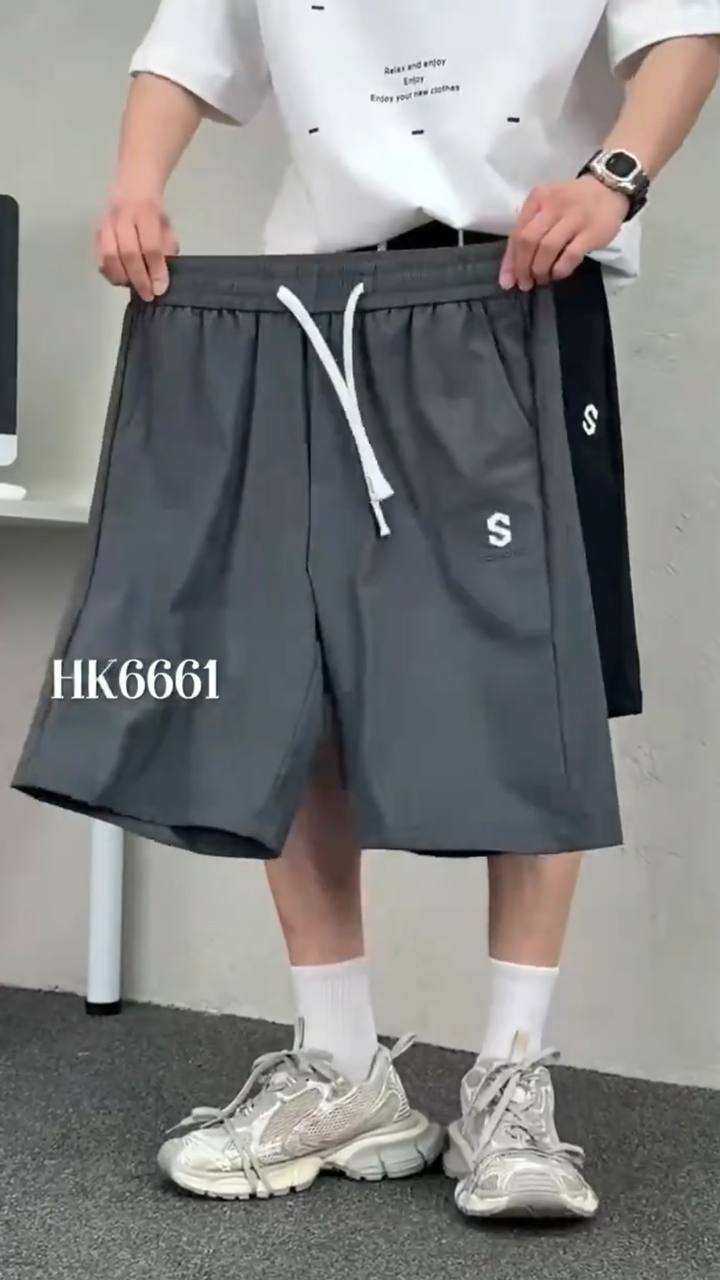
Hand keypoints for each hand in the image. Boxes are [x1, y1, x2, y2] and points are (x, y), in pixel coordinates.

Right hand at [95, 189, 178, 301]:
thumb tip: (161, 278)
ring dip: (122, 277)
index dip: (155, 270)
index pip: (150, 247)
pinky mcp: (97, 232)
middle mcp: (123, 218)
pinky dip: (109, 272)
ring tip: (132, 287)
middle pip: (129, 254)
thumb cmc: (153, 212)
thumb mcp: (166, 227)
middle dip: (139, 279)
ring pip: (110, 257)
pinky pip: (100, 256)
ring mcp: (107, 224)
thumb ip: (166, 249)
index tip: (160, 289)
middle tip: (147, 295)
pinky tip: (119, 279)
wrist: (132, 185)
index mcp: (146, 213)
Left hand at [499, 175, 629, 290]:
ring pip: (547, 248)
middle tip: (526, 283)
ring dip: (540, 270)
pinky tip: (558, 274)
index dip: (510, 261)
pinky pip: (570, 255)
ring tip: (542, 279)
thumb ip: (528, 234)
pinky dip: (560, 269)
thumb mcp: (547, 208)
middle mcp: (554, 205)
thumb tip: (510, 275)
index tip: (508, 282)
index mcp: (538, 198)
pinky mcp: (591, 232)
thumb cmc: (572, 203)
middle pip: (528, 241)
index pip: (517, 233)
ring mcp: (574, 217)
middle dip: (523, 268)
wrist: (610, 188)